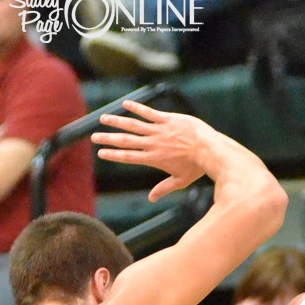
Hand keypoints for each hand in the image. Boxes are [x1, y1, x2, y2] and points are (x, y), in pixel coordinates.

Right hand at [93, 100, 213, 202]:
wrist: (209, 150)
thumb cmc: (197, 167)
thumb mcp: (180, 181)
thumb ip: (164, 188)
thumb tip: (151, 199)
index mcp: (154, 159)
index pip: (129, 157)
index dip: (114, 155)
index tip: (101, 153)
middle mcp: (153, 144)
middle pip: (126, 141)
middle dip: (109, 139)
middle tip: (94, 137)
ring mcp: (159, 130)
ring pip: (134, 124)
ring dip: (117, 121)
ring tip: (103, 118)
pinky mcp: (167, 119)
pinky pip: (149, 112)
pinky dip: (136, 108)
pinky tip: (125, 104)